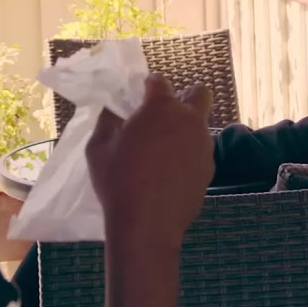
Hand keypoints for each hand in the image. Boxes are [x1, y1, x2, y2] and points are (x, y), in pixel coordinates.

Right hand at [87, 74, 214, 246]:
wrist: (147, 225)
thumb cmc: (118, 182)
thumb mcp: (98, 148)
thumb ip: (107, 122)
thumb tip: (114, 111)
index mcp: (160, 108)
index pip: (159, 81)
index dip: (148, 85)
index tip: (140, 95)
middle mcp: (188, 120)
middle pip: (198, 94)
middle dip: (185, 96)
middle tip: (165, 115)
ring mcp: (203, 145)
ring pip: (199, 126)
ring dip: (185, 130)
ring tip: (163, 152)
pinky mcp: (209, 169)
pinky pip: (199, 152)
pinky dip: (188, 155)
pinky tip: (171, 174)